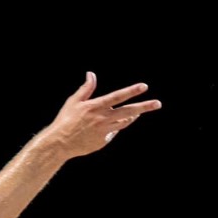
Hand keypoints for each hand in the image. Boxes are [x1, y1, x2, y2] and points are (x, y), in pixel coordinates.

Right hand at [44, 71, 161, 157]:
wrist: (60, 143)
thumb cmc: (65, 120)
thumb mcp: (74, 101)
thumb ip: (86, 88)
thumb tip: (91, 74)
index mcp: (96, 106)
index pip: (117, 96)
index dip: (131, 91)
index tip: (144, 86)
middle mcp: (102, 118)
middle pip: (128, 112)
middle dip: (144, 107)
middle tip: (158, 103)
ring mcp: (104, 131)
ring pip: (124, 122)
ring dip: (133, 116)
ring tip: (140, 112)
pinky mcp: (103, 141)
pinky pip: (113, 132)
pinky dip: (114, 127)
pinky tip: (109, 125)